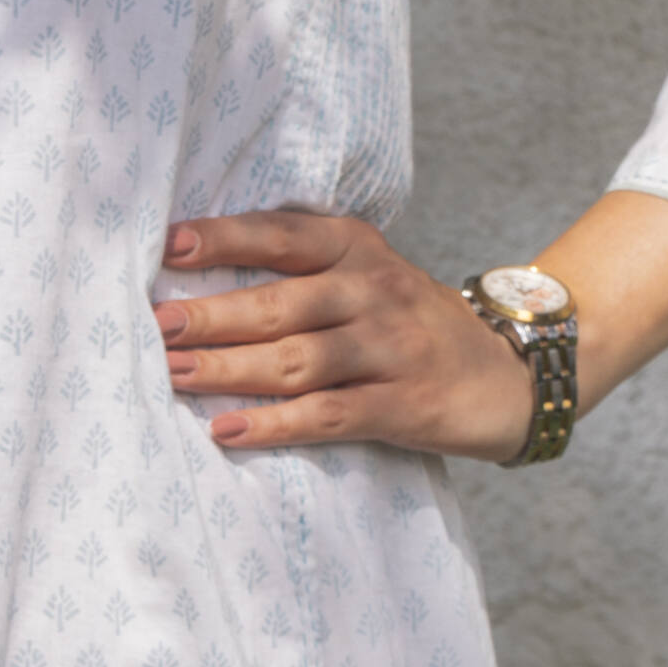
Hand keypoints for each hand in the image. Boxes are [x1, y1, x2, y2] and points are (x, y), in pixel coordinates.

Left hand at [152, 208, 537, 463]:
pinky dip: (274, 425)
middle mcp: (373, 290)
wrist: (512, 373)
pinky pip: (328, 415)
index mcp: (356, 248)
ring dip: (228, 370)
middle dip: (210, 316)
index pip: (280, 235)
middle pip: (278, 303)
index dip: (225, 239)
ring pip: (295, 360)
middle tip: (155, 326)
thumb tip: (194, 272)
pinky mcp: (403, 406)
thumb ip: (301, 268)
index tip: (171, 246)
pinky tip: (229, 431)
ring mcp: (390, 349)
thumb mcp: (368, 274)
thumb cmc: (411, 323)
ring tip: (172, 377)